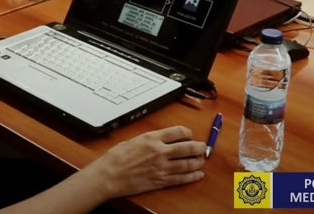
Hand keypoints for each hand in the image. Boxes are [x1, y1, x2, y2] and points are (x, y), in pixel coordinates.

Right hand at [90, 126, 205, 198]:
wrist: (109, 175)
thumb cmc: (116, 157)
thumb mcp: (133, 140)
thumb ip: (149, 140)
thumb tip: (160, 139)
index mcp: (152, 139)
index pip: (178, 132)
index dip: (187, 133)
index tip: (189, 135)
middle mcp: (160, 152)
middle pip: (187, 148)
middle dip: (199, 147)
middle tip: (203, 147)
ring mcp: (162, 167)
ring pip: (188, 164)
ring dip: (198, 162)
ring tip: (202, 161)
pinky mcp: (161, 181)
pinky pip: (181, 179)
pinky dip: (192, 176)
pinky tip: (198, 175)